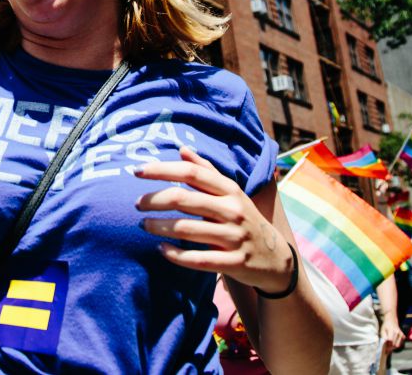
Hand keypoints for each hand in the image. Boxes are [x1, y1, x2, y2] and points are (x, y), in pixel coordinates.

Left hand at [134, 147, 295, 292]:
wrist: (275, 258)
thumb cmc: (243, 218)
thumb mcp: (231, 193)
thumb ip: (206, 172)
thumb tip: (183, 149)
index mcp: (230, 190)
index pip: (191, 173)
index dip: (162, 170)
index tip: (137, 171)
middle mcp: (233, 210)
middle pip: (184, 199)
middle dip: (154, 200)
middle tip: (136, 204)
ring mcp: (235, 237)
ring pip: (187, 230)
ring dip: (159, 227)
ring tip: (143, 225)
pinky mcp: (235, 263)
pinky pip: (198, 259)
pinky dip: (175, 255)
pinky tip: (161, 249)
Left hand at [380, 318, 404, 352]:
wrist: (392, 321)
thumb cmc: (386, 326)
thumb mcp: (382, 330)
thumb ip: (383, 337)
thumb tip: (384, 343)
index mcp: (392, 330)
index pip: (390, 340)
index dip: (388, 345)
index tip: (385, 349)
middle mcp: (397, 332)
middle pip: (394, 344)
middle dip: (390, 348)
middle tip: (386, 350)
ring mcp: (401, 334)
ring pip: (398, 345)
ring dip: (393, 348)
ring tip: (389, 347)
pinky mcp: (403, 336)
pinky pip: (400, 344)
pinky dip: (396, 345)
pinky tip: (392, 345)